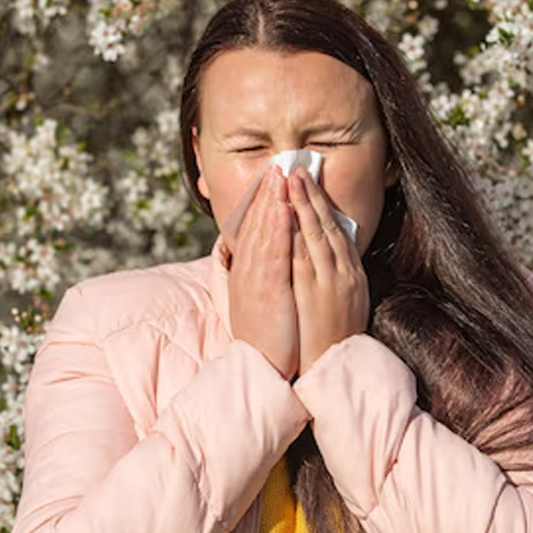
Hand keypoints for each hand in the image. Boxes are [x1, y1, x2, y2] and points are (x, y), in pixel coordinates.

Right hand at [228, 166, 298, 379]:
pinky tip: (282, 208)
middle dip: (268, 193)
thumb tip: (281, 260)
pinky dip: (277, 228)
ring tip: (279, 175)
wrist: (266, 366)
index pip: (257, 230)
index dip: (265, 202)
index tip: (275, 180)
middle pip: (258, 225)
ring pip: (263, 232)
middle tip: (277, 165)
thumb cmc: (271, 337)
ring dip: (271, 201)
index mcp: (251, 272)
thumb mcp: (267, 301)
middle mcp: (250, 271)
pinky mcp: (265, 289)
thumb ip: (272, 277)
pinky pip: (272, 252)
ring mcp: (256, 279)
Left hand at [288, 167, 368, 374]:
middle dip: (312, 195)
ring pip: (315, 235)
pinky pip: (302, 257)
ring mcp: (329, 282)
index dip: (322, 204)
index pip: (336, 231)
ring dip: (303, 205)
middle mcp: (343, 273)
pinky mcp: (313, 293)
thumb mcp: (348, 303)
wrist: (335, 367)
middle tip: (297, 169)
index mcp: (351, 274)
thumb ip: (338, 278)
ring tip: (290, 181)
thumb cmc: (338, 339)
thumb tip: (331, 257)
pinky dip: (294, 233)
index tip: (310, 183)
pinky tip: (285, 215)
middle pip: (326, 226)